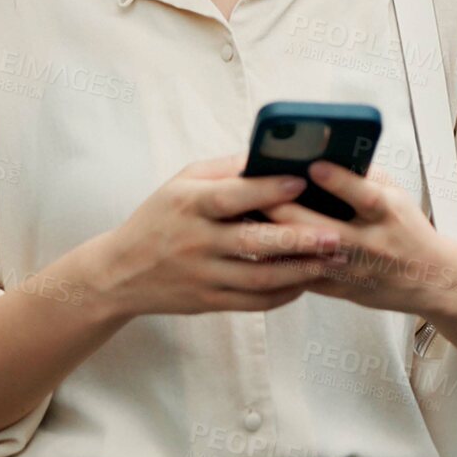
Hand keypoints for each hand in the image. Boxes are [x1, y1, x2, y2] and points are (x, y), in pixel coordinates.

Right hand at [78, 154, 345, 318]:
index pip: (231, 196)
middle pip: (254, 241)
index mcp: (188, 204)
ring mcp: (203, 275)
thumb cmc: (161, 217)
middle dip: (299, 238)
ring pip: (260, 277)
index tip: (302, 182)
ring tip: (334, 259)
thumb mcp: (181, 183)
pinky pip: (254, 301)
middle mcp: (195, 241)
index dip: (267, 190)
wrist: (120, 273)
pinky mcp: (208, 301)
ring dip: (302, 271)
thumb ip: (225, 169)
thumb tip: (272, 154)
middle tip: (336, 234)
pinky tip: (307, 281)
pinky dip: (284, 293)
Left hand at [260, 161, 456, 315]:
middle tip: (254, 190)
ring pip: (304, 256)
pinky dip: (276, 261)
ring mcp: (352, 270)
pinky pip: (300, 276)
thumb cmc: (407, 228)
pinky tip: (253, 247)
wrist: (429, 280)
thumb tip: (322, 152)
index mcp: (387, 214)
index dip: (340, 181)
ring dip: (272, 238)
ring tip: (243, 218)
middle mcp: (370, 243)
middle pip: (321, 228)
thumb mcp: (396, 195)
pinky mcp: (338, 288)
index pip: (364, 195)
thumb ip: (363, 175)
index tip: (314, 166)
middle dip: (285, 210)